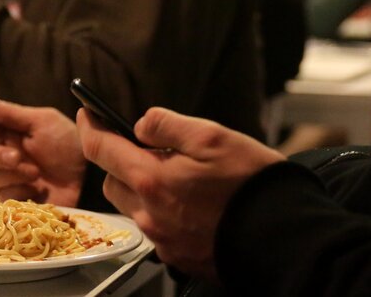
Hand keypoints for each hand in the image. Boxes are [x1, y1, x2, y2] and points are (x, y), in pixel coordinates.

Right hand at [0, 94, 85, 206]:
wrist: (88, 178)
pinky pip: (0, 195)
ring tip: (35, 173)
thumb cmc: (68, 144)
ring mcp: (7, 177)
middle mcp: (2, 153)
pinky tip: (36, 189)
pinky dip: (18, 190)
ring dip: (10, 174)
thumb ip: (12, 113)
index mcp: (7, 130)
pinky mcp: (13, 197)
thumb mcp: (43, 122)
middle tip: (17, 157)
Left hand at [79, 107, 284, 281]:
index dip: (90, 126)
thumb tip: (140, 125)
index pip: (100, 149)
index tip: (87, 113)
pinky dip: (164, 211)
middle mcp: (149, 214)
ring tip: (181, 178)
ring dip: (143, 188)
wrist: (282, 237)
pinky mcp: (178, 256)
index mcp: (151, 180)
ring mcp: (162, 239)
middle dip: (122, 162)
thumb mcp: (211, 136)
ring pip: (134, 206)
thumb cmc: (250, 184)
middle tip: (153, 150)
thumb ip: (167, 125)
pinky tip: (194, 204)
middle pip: (113, 182)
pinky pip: (156, 228)